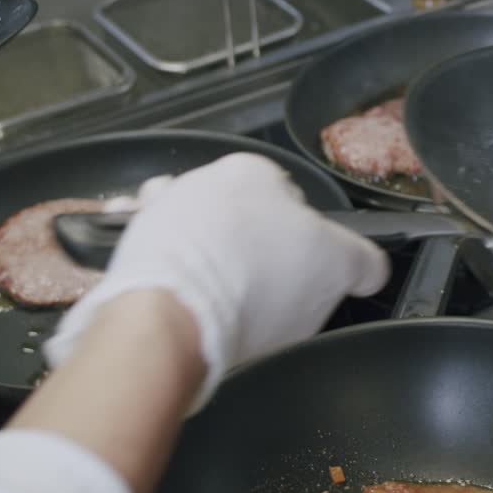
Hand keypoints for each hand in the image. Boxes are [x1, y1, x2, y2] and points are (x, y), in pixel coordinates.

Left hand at [44, 153, 388, 410]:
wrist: (173, 320)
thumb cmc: (259, 283)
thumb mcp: (341, 269)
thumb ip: (364, 261)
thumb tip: (370, 269)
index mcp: (257, 172)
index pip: (292, 200)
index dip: (302, 239)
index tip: (299, 273)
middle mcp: (202, 178)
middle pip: (239, 212)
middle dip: (248, 243)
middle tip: (260, 290)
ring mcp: (157, 211)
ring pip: (188, 224)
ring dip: (198, 247)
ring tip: (213, 292)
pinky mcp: (122, 246)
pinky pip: (140, 244)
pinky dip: (153, 259)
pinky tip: (170, 286)